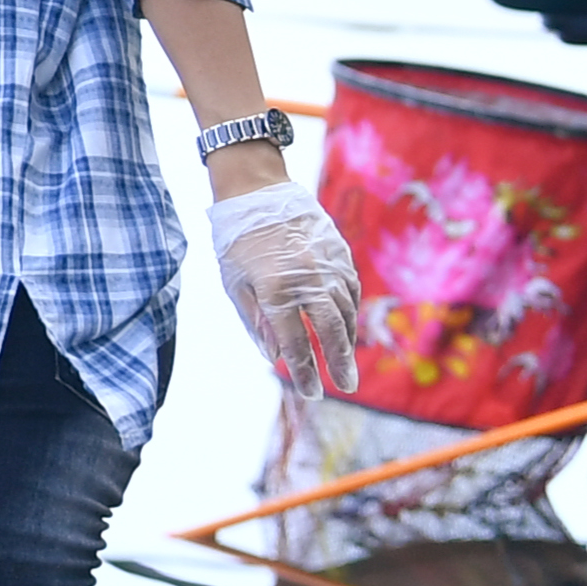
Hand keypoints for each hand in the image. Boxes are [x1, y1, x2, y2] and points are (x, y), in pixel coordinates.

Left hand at [208, 178, 366, 396]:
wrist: (256, 192)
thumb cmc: (237, 241)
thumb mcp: (235, 284)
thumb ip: (256, 322)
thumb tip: (275, 357)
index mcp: (275, 290)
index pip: (295, 343)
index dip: (305, 372)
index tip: (313, 393)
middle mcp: (307, 279)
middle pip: (330, 330)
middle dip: (339, 361)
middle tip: (347, 386)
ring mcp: (327, 265)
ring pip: (346, 310)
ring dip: (348, 339)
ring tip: (346, 361)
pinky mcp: (339, 253)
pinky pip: (351, 289)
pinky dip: (351, 311)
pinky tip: (348, 326)